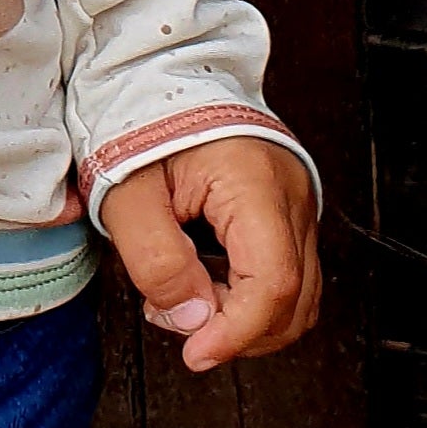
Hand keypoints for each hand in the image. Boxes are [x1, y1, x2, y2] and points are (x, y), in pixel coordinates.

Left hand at [98, 137, 318, 370]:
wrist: (156, 75)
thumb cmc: (141, 121)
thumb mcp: (127, 191)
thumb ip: (157, 261)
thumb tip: (194, 319)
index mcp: (255, 182)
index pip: (273, 283)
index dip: (236, 332)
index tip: (195, 352)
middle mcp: (292, 195)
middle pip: (294, 300)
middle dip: (238, 331)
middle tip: (176, 317)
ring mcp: (297, 203)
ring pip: (299, 296)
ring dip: (246, 318)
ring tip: (185, 295)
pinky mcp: (288, 211)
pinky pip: (287, 274)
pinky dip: (251, 296)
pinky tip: (205, 279)